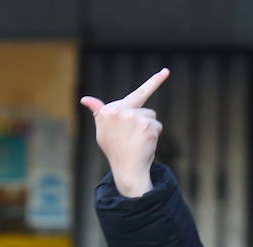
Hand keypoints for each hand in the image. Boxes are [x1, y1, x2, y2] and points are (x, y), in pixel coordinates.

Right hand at [80, 68, 169, 197]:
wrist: (127, 168)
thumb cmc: (115, 150)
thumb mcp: (103, 130)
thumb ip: (99, 112)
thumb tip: (85, 99)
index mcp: (109, 111)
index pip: (135, 93)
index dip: (154, 81)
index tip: (166, 72)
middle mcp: (120, 111)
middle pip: (144, 108)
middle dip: (145, 115)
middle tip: (146, 112)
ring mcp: (134, 117)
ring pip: (152, 117)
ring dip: (149, 128)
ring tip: (138, 140)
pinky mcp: (146, 126)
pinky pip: (157, 126)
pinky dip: (154, 135)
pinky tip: (144, 143)